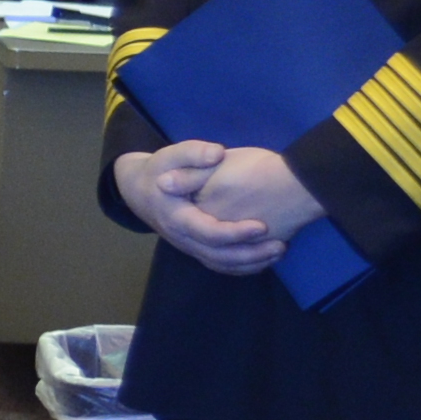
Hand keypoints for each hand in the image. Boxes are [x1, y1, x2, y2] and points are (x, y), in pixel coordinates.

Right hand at [115, 140, 315, 276]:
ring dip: (251, 263)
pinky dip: (244, 266)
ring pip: (221, 265)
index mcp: (177, 217)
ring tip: (279, 251)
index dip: (235, 233)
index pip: (208, 232)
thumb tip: (217, 153)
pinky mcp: (197, 249)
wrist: (139, 192)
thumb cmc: (159, 171)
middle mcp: (183, 239)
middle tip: (280, 245)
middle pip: (218, 256)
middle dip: (251, 254)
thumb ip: (193, 153)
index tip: (262, 226)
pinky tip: (266, 257)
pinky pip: (221, 265)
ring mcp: (190, 247)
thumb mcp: (170, 156)